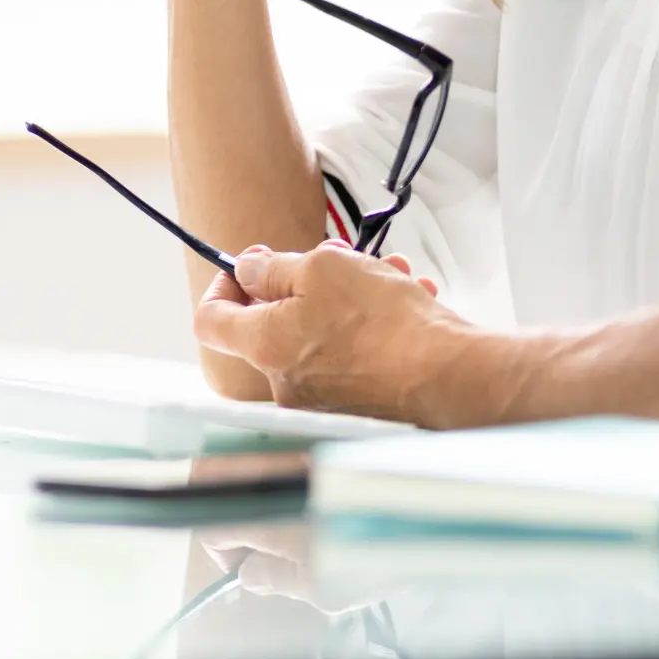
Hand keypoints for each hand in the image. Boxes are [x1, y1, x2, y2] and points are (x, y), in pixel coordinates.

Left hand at [193, 240, 482, 425]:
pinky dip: (373, 321)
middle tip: (336, 257)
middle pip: (273, 319)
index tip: (249, 265)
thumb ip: (272, 268)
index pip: (210, 320)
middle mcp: (285, 380)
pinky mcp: (356, 401)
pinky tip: (407, 297)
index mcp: (264, 346)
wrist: (448, 375)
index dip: (223, 284)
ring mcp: (321, 396)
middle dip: (305, 279)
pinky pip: (352, 350)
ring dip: (350, 292)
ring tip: (387, 272)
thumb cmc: (384, 323)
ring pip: (321, 328)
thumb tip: (246, 269)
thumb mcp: (321, 268)